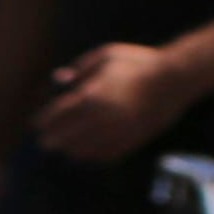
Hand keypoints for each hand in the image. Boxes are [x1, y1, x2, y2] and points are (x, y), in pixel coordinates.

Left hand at [33, 43, 185, 162]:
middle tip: (44, 143)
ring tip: (63, 150)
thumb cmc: (139, 63)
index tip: (37, 126)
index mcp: (90, 96)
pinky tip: (86, 155)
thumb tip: (59, 79)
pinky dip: (93, 156)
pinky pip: (106, 155)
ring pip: (84, 149)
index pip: (57, 116)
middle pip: (66, 136)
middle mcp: (100, 117)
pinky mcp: (132, 139)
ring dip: (71, 150)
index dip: (44, 122)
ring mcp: (117, 131)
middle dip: (53, 140)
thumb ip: (80, 70)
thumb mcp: (106, 56)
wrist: (176, 79)